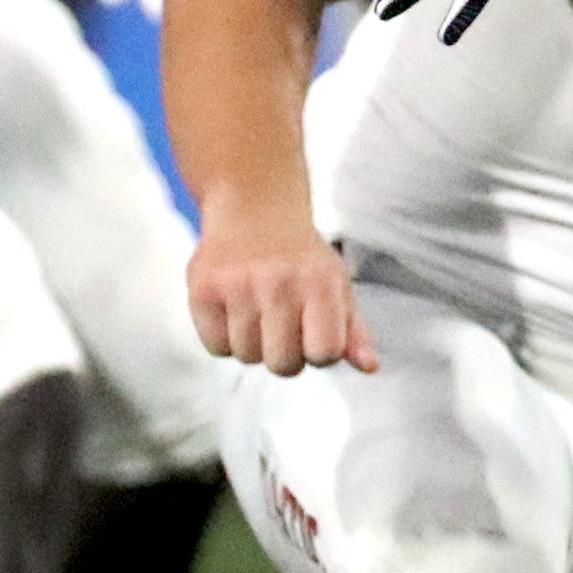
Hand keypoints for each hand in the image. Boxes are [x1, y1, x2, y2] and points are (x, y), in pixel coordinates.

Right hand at [187, 209, 378, 374]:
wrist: (253, 205)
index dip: (320, 354)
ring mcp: (237, 286)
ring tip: (258, 313)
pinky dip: (224, 338)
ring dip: (254, 346)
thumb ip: (353, 330)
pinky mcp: (203, 289)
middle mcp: (279, 283)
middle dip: (286, 357)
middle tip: (283, 328)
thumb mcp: (336, 285)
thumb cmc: (301, 256)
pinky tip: (234, 312)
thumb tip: (369, 367)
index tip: (314, 336)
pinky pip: (216, 347)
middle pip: (282, 364)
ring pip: (247, 357)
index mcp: (321, 283)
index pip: (325, 353)